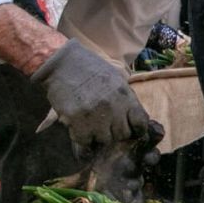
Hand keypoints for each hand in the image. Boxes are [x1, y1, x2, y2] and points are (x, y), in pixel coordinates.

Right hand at [31, 39, 151, 151]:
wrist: (62, 63)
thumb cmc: (89, 69)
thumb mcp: (115, 78)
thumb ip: (125, 98)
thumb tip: (134, 118)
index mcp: (124, 94)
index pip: (141, 122)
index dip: (136, 129)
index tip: (130, 130)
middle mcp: (113, 105)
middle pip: (123, 134)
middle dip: (115, 132)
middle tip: (106, 126)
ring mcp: (95, 113)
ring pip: (104, 139)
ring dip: (98, 136)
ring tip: (91, 126)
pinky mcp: (77, 119)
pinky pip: (85, 140)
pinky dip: (82, 138)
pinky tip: (79, 128)